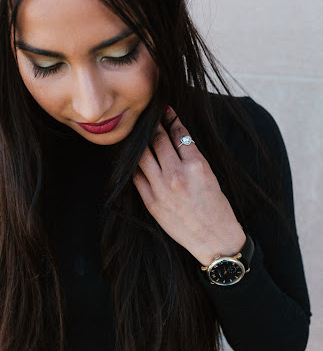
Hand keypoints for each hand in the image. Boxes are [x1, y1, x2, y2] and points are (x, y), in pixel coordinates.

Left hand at [132, 106, 246, 266]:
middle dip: (153, 125)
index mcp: (196, 165)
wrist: (215, 239)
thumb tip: (175, 135)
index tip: (165, 110)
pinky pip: (136, 177)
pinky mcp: (151, 203)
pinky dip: (134, 165)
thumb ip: (191, 156)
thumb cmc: (216, 206)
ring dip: (139, 142)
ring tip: (138, 134)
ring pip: (142, 156)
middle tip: (148, 117)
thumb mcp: (209, 175)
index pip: (178, 133)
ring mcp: (161, 189)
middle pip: (157, 141)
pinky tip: (133, 157)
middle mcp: (176, 175)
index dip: (170, 118)